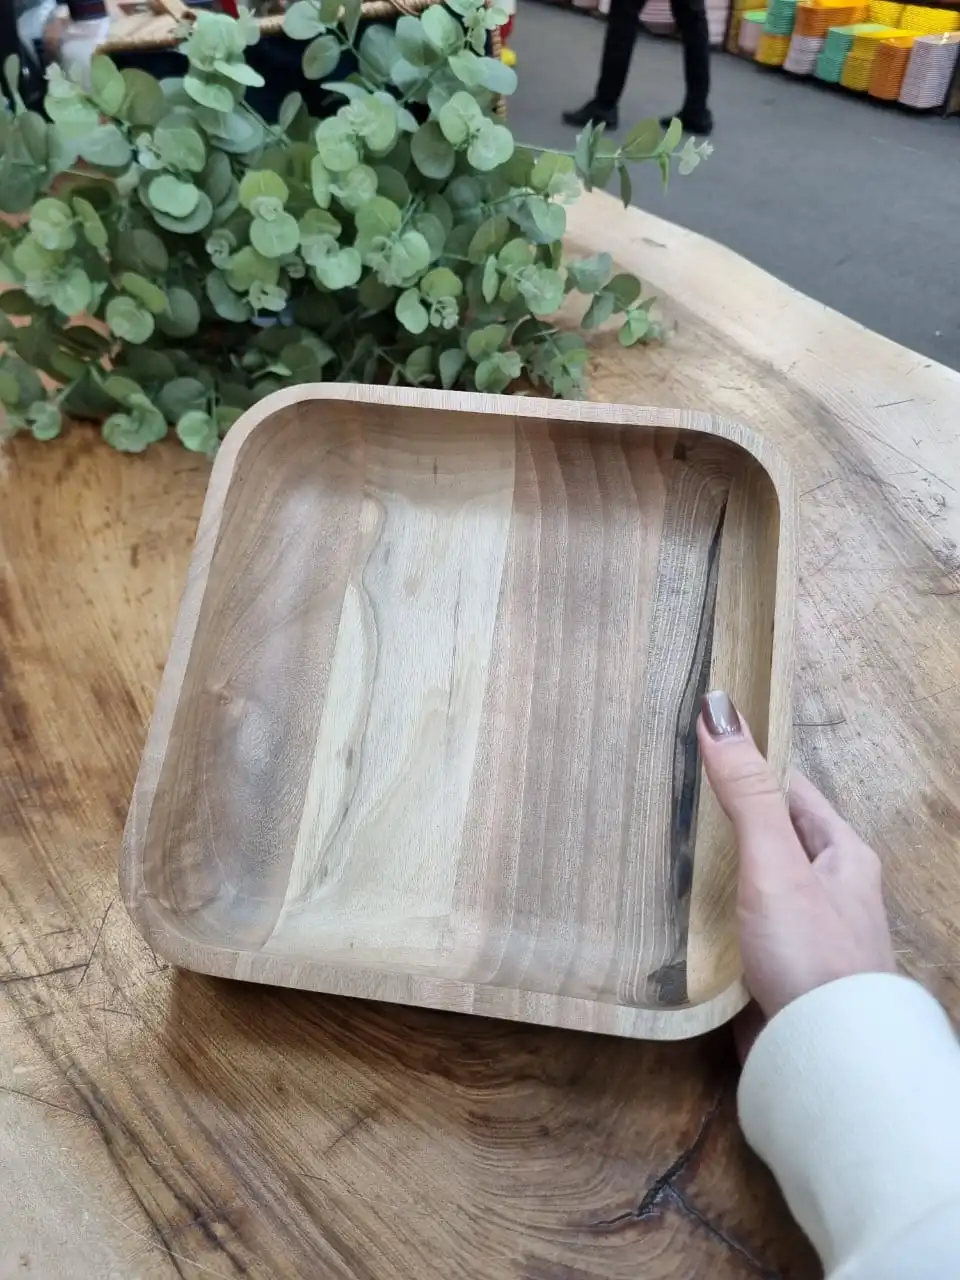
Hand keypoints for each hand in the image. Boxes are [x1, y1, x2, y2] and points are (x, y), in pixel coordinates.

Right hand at [698, 692, 895, 1046]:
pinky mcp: (774, 971)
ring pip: (750, 885)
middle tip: (664, 799)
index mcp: (842, 854)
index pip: (788, 790)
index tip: (696, 747)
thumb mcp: (775, 861)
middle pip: (769, 837)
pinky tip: (676, 915)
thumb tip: (718, 709)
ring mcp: (801, 933)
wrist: (824, 1058)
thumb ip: (745, 791)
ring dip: (712, 873)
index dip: (746, 766)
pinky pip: (738, 929)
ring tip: (660, 850)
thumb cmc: (810, 953)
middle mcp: (828, 890)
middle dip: (723, 820)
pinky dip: (710, 918)